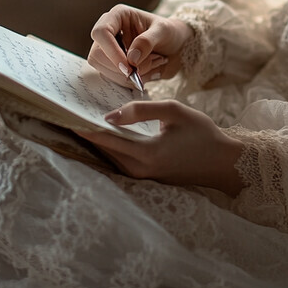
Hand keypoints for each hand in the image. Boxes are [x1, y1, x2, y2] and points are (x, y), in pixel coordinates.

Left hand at [78, 99, 244, 196]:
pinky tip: (106, 130)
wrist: (223, 162)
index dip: (83, 126)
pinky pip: (120, 160)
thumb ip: (142, 110)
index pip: (105, 139)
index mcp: (145, 155)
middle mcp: (139, 171)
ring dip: (97, 139)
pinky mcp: (146, 177)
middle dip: (85, 131)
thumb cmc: (202, 133)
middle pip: (103, 150)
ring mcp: (143, 177)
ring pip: (110, 156)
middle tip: (68, 111)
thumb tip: (110, 115)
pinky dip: (110, 146)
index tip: (64, 113)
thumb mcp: (174, 112)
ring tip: (82, 118)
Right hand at [88, 5, 193, 88]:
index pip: (101, 32)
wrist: (177, 46)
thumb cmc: (170, 32)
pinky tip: (147, 73)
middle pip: (97, 55)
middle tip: (145, 69)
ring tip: (152, 66)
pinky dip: (131, 82)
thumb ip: (147, 41)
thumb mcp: (163, 32)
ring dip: (128, 76)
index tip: (129, 67)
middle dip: (121, 68)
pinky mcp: (112, 65)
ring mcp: (108, 50)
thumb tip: (130, 59)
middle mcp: (109, 32)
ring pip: (103, 70)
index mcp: (118, 16)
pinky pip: (113, 79)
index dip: (111, 51)